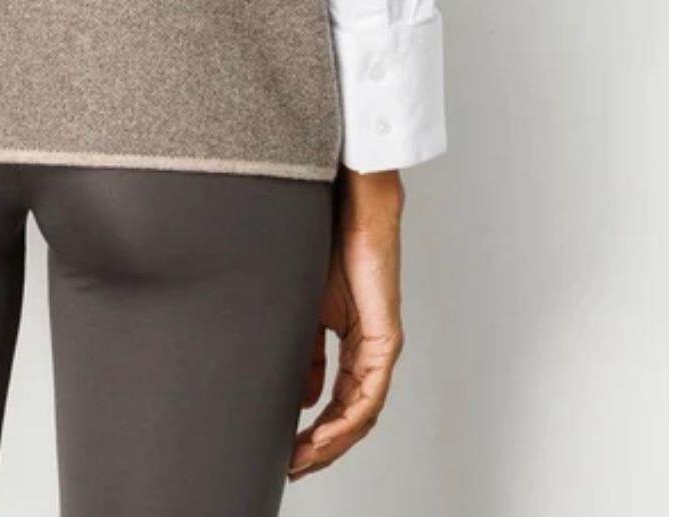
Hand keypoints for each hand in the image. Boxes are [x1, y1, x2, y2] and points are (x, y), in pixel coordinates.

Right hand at [290, 167, 403, 479]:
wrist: (349, 205)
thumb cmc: (326, 241)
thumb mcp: (304, 307)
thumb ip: (304, 351)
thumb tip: (300, 399)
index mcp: (351, 342)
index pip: (335, 401)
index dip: (313, 431)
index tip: (287, 450)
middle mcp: (369, 351)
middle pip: (349, 416)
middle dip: (320, 447)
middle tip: (292, 467)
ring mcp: (380, 347)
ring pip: (361, 413)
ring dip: (332, 441)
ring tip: (303, 459)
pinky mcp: (385, 338)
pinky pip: (370, 393)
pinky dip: (348, 419)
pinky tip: (326, 433)